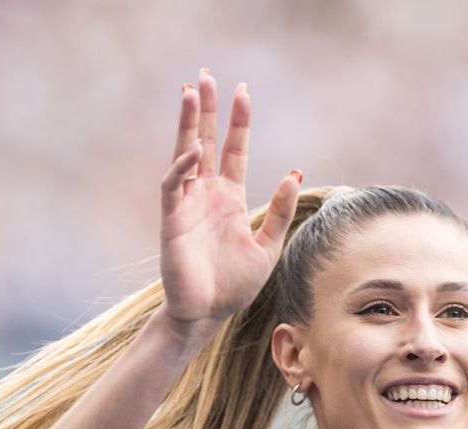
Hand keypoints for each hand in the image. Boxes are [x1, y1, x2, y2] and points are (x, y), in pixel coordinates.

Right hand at [159, 69, 300, 329]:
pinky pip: (174, 186)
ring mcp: (187, 204)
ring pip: (184, 154)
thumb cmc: (235, 285)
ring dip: (186, 124)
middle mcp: (206, 195)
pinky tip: (193, 151)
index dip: (237, 122)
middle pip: (203, 141)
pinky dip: (182, 167)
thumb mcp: (268, 245)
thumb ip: (281, 210)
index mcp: (229, 199)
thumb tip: (295, 170)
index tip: (242, 92)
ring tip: (189, 91)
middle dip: (204, 109)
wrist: (208, 314)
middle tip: (205, 75)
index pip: (233, 150)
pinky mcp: (172, 219)